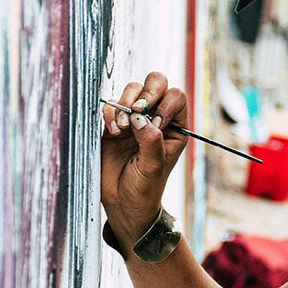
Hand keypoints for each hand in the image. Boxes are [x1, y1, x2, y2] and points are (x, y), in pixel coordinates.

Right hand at [100, 72, 187, 245]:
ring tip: (122, 128)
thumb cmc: (145, 189)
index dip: (166, 103)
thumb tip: (140, 117)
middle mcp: (155, 118)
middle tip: (138, 109)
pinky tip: (112, 132)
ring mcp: (134, 119)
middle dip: (147, 92)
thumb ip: (150, 141)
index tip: (156, 123)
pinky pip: (112, 105)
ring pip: (132, 89)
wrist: (122, 204)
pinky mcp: (113, 124)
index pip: (176, 97)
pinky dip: (110, 113)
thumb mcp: (153, 167)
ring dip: (126, 103)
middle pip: (156, 83)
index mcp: (174, 127)